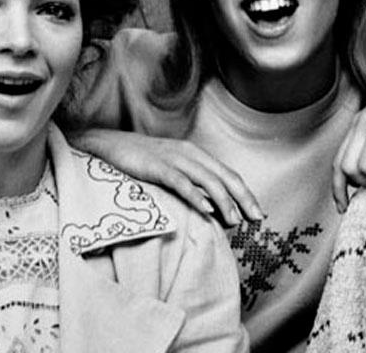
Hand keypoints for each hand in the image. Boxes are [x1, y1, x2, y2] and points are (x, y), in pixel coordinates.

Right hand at [72, 128, 263, 225]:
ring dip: (224, 201)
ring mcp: (173, 158)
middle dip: (243, 198)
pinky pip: (180, 182)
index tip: (258, 213)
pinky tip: (206, 209)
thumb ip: (191, 183)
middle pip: (224, 177)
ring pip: (207, 180)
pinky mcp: (156, 166)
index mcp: (195, 154)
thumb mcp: (171, 170)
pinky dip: (195, 195)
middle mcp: (189, 153)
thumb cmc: (140, 161)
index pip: (227, 174)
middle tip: (257, 219)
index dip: (245, 193)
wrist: (106, 145)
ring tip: (234, 221)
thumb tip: (213, 206)